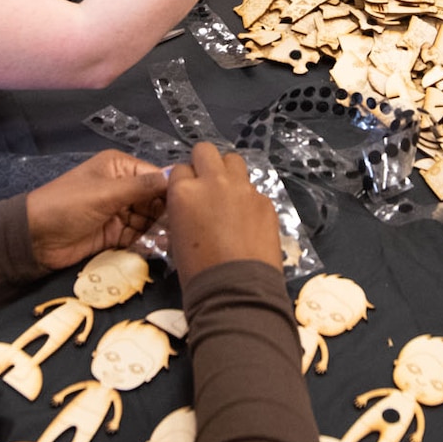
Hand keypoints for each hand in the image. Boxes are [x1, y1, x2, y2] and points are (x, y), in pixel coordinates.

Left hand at [24, 150, 169, 270]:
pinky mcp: (114, 234)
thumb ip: (142, 187)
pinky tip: (160, 250)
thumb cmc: (68, 205)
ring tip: (174, 242)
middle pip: (155, 200)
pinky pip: (137, 237)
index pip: (155, 176)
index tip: (190, 206)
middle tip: (183, 230)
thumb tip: (176, 178)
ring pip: (149, 221)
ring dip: (159, 231)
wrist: (35, 238)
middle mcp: (122, 187)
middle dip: (167, 214)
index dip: (172, 191)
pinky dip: (147, 243)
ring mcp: (118, 212)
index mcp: (119, 167)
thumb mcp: (106, 193)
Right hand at [166, 142, 282, 280]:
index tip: (188, 196)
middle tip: (207, 186)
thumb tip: (192, 205)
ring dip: (228, 173)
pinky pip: (253, 189)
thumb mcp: (177, 237)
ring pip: (233, 161)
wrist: (236, 290)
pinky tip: (248, 221)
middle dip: (204, 164)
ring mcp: (243, 189)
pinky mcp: (266, 200)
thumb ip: (183, 210)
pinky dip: (248, 199)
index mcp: (183, 192)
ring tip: (229, 196)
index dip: (184, 182)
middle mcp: (213, 182)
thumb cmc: (197, 273)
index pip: (179, 169)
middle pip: (206, 151)